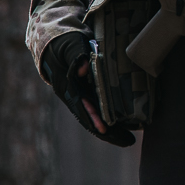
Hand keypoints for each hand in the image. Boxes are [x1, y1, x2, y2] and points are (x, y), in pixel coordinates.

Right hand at [44, 32, 134, 146]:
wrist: (55, 42)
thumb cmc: (64, 42)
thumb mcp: (69, 44)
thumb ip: (76, 54)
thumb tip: (83, 68)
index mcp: (67, 87)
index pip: (81, 107)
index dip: (93, 119)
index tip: (105, 130)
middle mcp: (72, 96)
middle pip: (90, 119)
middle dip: (108, 133)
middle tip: (129, 142)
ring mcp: (80, 96)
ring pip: (95, 117)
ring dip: (111, 130)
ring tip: (129, 139)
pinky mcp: (87, 93)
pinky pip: (99, 109)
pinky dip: (110, 118)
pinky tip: (124, 124)